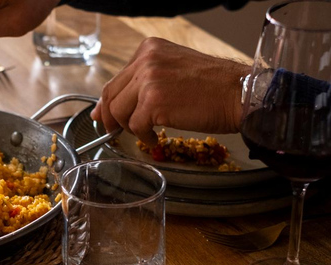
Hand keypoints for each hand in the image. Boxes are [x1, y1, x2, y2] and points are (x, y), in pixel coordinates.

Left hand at [91, 37, 250, 144]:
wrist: (239, 92)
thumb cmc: (212, 86)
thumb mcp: (173, 70)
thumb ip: (142, 82)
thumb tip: (106, 108)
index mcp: (149, 49)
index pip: (116, 79)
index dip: (107, 102)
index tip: (104, 116)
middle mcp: (146, 60)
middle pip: (110, 95)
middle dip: (109, 117)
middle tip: (113, 131)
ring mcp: (149, 80)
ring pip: (119, 111)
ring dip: (129, 127)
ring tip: (145, 132)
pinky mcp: (154, 102)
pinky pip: (135, 126)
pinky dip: (143, 136)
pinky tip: (155, 137)